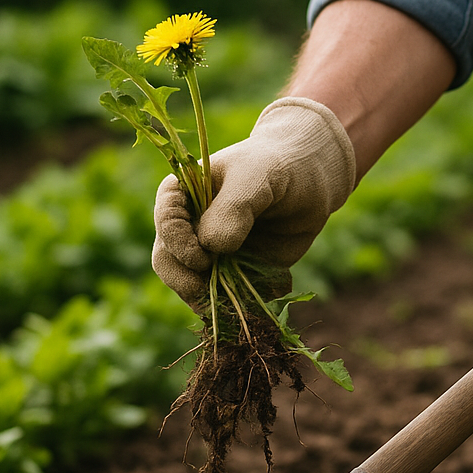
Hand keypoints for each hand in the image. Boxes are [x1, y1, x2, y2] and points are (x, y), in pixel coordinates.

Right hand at [152, 97, 355, 303]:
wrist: (308, 183)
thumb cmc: (276, 168)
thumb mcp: (255, 177)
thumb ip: (233, 209)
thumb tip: (211, 246)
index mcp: (182, 197)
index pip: (165, 225)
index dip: (178, 245)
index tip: (203, 255)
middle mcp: (189, 229)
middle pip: (169, 263)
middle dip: (186, 281)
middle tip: (210, 290)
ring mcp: (212, 255)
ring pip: (195, 288)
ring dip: (215, 299)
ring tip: (240, 298)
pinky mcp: (237, 274)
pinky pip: (231, 299)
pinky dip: (244, 304)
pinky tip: (268, 292)